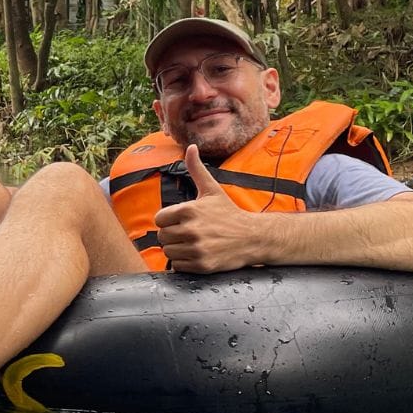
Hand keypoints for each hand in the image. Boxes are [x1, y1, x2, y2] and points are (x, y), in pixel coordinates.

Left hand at [153, 145, 261, 273]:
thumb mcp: (211, 189)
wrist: (253, 237)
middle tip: (188, 233)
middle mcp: (191, 230)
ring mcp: (197, 248)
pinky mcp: (202, 265)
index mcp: (188, 210)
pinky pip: (178, 266)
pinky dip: (184, 262)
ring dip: (177, 249)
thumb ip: (196, 169)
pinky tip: (197, 254)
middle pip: (162, 237)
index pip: (159, 219)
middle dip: (172, 235)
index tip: (181, 221)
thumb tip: (191, 146)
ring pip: (169, 252)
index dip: (168, 220)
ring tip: (192, 243)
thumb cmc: (228, 213)